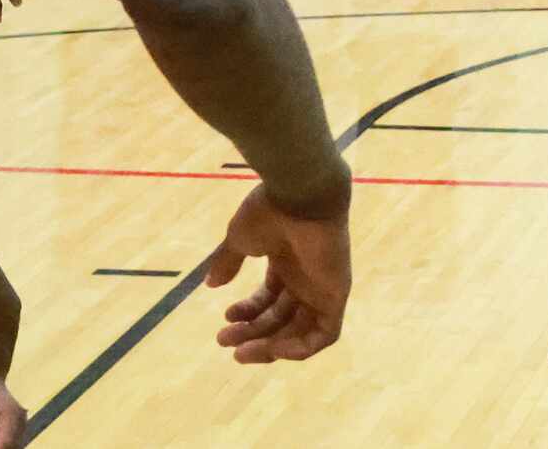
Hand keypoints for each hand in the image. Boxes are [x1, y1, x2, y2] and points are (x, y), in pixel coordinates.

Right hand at [205, 180, 352, 363]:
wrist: (300, 195)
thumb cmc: (271, 211)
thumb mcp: (240, 238)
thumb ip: (228, 261)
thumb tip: (210, 284)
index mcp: (286, 261)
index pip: (268, 298)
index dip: (247, 312)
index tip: (225, 317)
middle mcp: (306, 276)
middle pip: (281, 317)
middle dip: (252, 332)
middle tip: (224, 340)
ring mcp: (322, 286)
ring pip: (299, 331)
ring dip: (270, 346)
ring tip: (241, 352)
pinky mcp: (336, 294)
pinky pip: (324, 333)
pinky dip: (300, 348)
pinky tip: (274, 349)